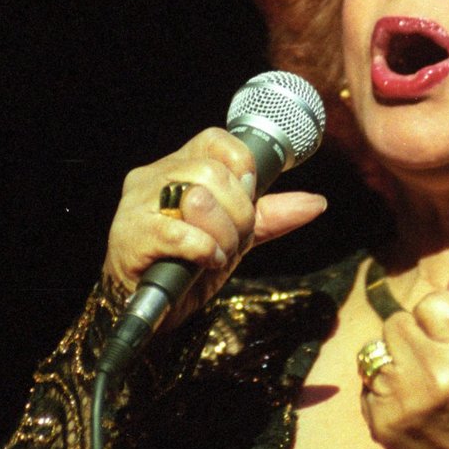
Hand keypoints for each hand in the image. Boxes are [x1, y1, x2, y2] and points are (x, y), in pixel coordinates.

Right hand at [101, 128, 326, 330]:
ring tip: (218, 252)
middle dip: (238, 211)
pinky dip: (205, 250)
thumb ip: (270, 215)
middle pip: (212, 172)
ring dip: (222, 233)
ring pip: (197, 197)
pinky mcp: (132, 236)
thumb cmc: (189, 264)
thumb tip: (317, 202)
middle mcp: (153, 178)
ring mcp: (137, 205)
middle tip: (235, 237)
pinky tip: (207, 262)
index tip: (248, 197)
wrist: (152, 308)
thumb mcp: (235, 235)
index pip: (215, 140)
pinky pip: (181, 233)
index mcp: (176, 168)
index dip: (242, 167)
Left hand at [361, 255, 448, 448]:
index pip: (430, 302)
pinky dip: (385, 390)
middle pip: (398, 322)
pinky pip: (367, 384)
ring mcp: (403, 401)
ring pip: (377, 350)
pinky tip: (411, 404)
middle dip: (416, 337)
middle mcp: (434, 373)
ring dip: (397, 361)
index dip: (441, 319)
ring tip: (423, 381)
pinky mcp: (382, 424)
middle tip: (438, 361)